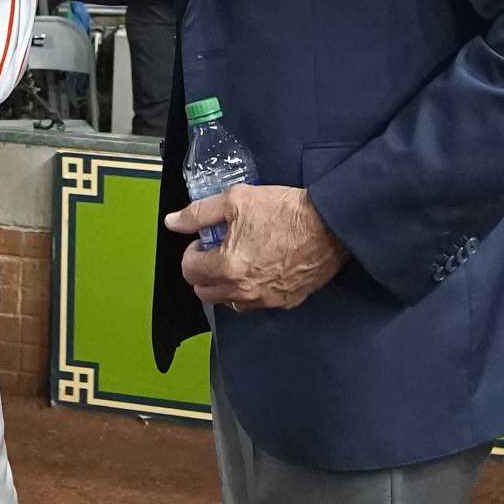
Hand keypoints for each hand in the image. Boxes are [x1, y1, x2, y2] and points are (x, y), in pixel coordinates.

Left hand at [164, 185, 347, 311]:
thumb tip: (173, 222)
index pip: (190, 271)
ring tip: (240, 259)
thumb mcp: (236, 200)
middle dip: (204, 271)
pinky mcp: (286, 302)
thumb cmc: (284, 210)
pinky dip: (251, 290)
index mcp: (227, 266)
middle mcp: (243, 290)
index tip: (205, 240)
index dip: (193, 252)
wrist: (330, 224)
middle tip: (219, 249)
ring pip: (230, 301)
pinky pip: (257, 303)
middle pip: (205, 292)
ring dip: (226, 284)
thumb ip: (199, 213)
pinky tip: (261, 269)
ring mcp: (265, 300)